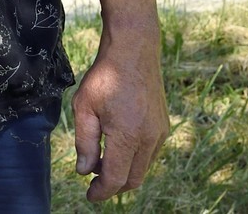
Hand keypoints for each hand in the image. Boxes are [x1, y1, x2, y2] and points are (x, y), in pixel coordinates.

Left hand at [71, 29, 169, 201]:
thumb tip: (85, 171)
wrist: (134, 51)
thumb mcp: (83, 106)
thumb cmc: (105, 76)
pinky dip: (134, 159)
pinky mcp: (164, 126)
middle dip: (113, 186)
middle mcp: (149, 138)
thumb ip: (85, 142)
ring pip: (143, 168)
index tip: (89, 196)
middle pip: (133, 179)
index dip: (101, 192)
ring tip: (102, 160)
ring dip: (124, 172)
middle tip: (94, 182)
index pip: (115, 178)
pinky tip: (117, 146)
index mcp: (127, 135)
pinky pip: (149, 154)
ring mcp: (160, 132)